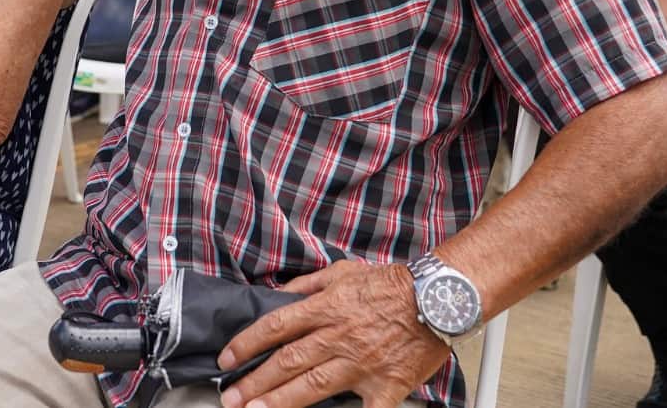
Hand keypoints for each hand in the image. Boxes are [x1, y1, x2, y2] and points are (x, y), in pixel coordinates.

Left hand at [217, 260, 450, 407]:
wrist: (438, 296)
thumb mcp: (344, 271)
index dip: (247, 343)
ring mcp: (361, 363)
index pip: (276, 326)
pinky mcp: (386, 384)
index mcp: (327, 308)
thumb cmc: (392, 284)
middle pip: (287, 361)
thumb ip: (309, 284)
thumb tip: (279, 295)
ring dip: (279, 400)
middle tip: (230, 395)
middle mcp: (339, 336)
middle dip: (254, 380)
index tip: (228, 358)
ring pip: (312, 385)